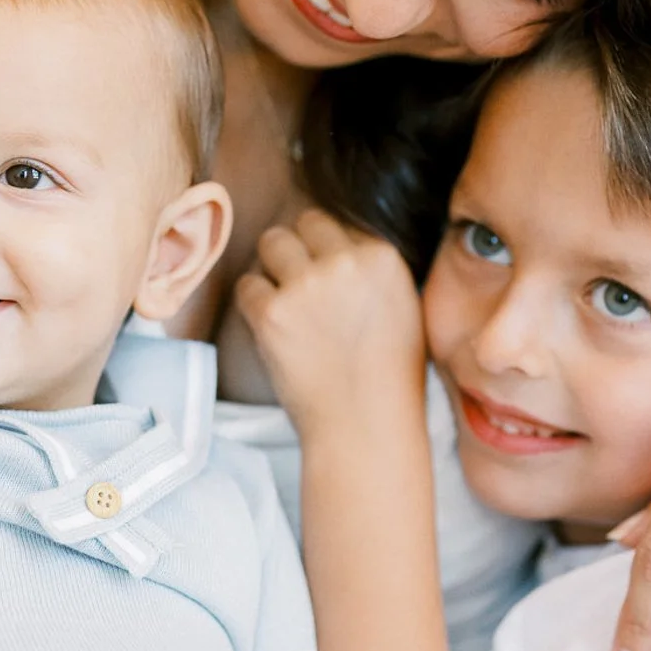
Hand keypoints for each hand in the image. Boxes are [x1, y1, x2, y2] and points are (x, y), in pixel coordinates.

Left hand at [234, 211, 426, 437]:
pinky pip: (246, 285)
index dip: (327, 251)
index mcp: (382, 257)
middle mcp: (344, 262)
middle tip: (300, 287)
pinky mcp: (271, 313)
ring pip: (270, 243)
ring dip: (272, 269)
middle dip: (297, 250)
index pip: (338, 224)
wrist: (365, 426)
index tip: (327, 278)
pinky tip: (272, 327)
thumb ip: (374, 270)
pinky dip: (253, 304)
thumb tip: (341, 247)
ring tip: (285, 304)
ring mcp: (305, 285)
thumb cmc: (389, 377)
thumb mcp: (404, 306)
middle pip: (302, 224)